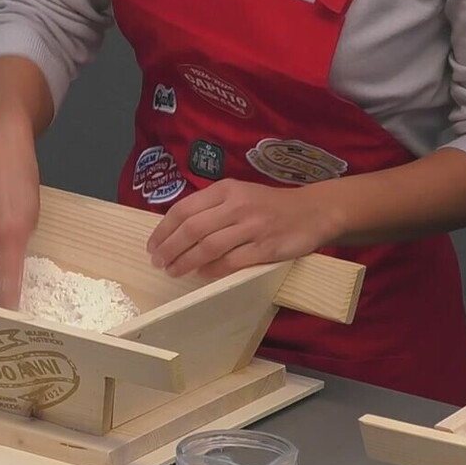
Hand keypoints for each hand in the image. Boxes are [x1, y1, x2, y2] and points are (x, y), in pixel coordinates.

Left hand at [146, 180, 343, 279]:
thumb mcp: (238, 195)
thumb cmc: (268, 205)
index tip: (152, 245)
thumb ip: (211, 208)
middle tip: (158, 262)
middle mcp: (237, 205)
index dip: (163, 229)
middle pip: (192, 229)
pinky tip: (202, 274)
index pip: (184, 209)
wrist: (313, 211)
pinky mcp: (265, 247)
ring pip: (209, 247)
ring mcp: (252, 226)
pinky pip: (231, 262)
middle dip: (170, 248)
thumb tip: (174, 231)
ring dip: (186, 262)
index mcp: (226, 190)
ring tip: (173, 271)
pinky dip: (212, 270)